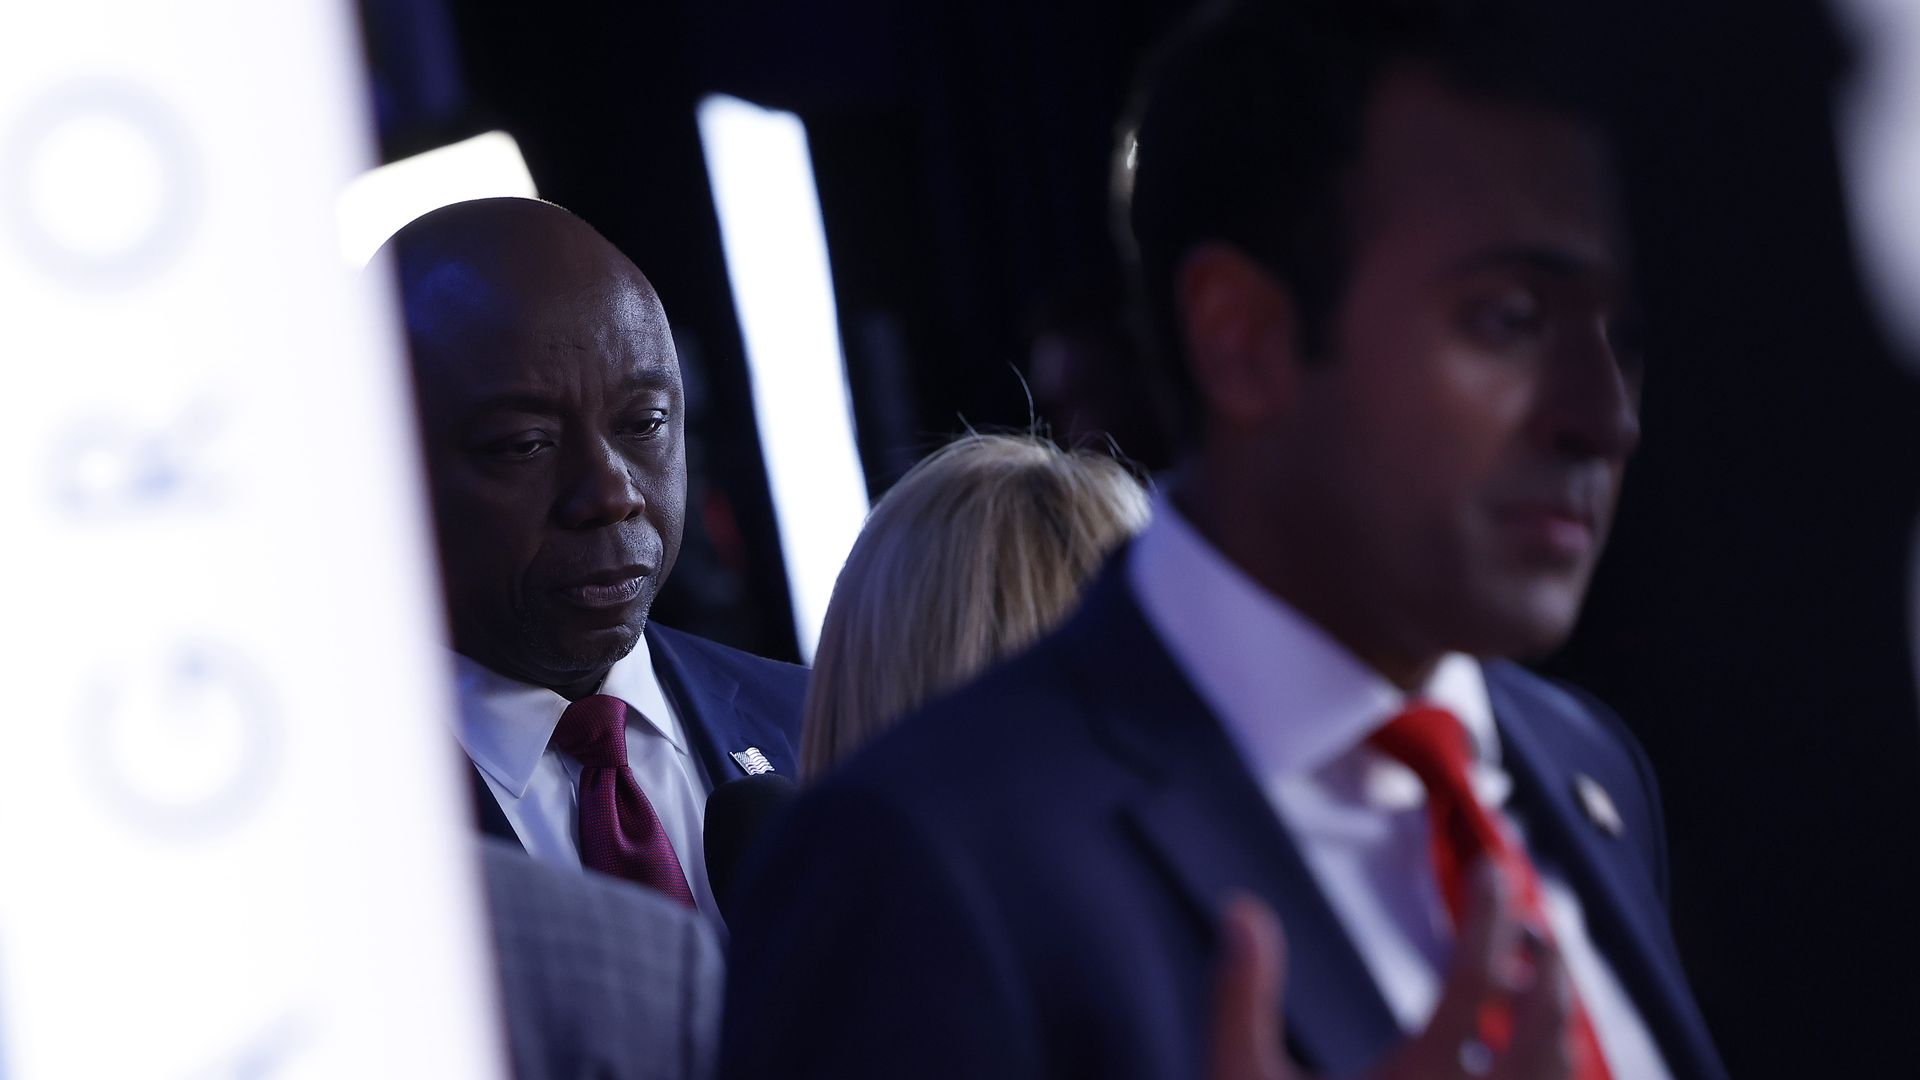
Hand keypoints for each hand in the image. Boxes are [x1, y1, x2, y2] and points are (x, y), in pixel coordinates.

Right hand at [1208, 861, 1576, 1079]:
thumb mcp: (1236, 1079)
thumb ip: (1240, 994)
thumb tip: (1243, 907)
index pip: (1475, 982)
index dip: (1490, 917)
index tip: (1495, 870)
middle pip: (1548, 1031)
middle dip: (1551, 967)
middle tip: (1534, 924)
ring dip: (1563, 1027)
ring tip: (1544, 990)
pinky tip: (1536, 1069)